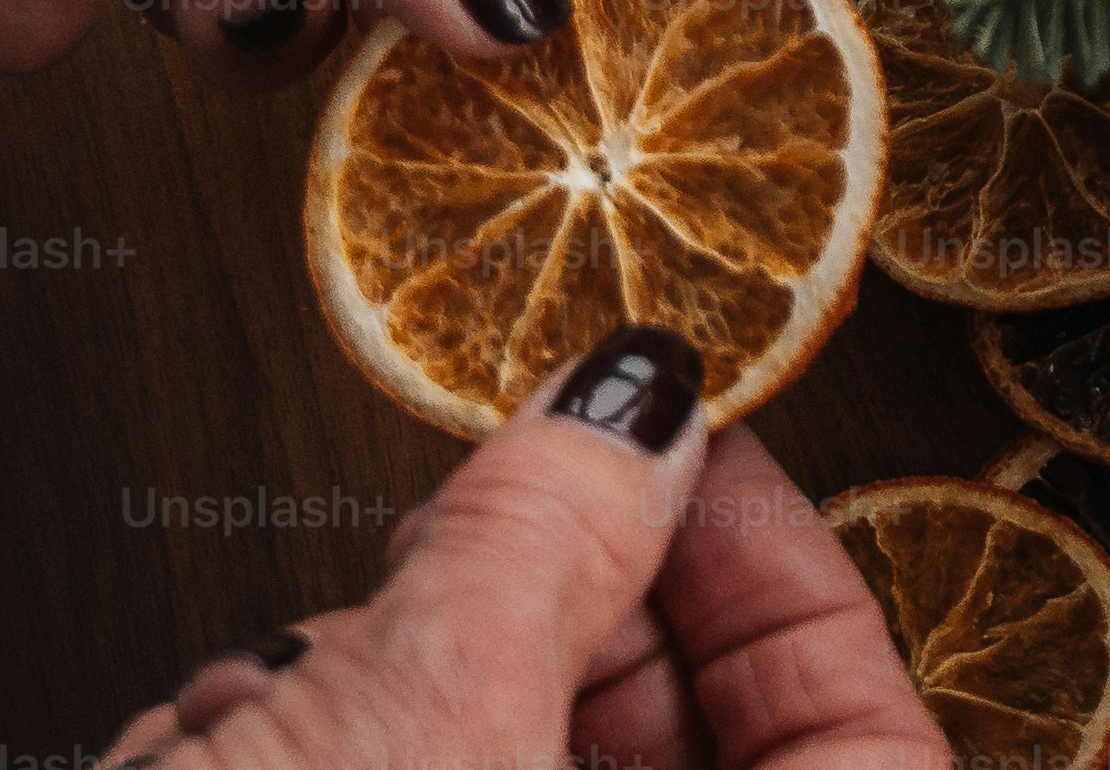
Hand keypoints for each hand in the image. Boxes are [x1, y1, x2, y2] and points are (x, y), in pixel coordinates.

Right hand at [102, 326, 944, 769]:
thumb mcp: (424, 725)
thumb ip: (550, 541)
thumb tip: (633, 409)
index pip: (863, 748)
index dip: (786, 584)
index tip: (694, 463)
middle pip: (656, 769)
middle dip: (553, 638)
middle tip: (480, 542)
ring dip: (385, 716)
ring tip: (289, 696)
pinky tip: (214, 758)